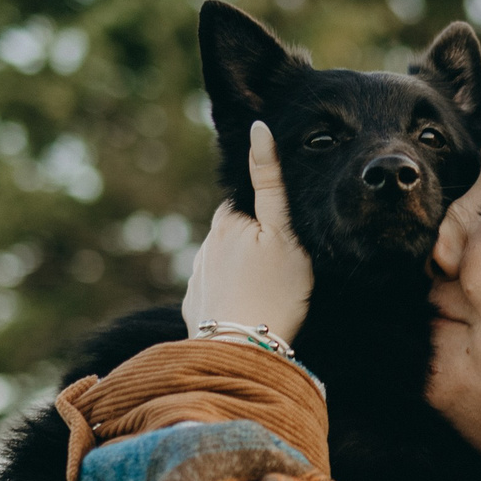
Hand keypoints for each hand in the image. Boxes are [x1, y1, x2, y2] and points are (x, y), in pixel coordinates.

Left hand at [182, 121, 312, 343]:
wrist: (243, 351)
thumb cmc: (275, 292)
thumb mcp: (285, 233)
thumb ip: (271, 183)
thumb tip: (258, 129)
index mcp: (228, 223)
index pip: (247, 204)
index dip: (268, 217)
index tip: (283, 237)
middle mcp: (205, 246)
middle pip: (235, 234)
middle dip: (253, 244)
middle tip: (281, 270)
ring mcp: (196, 278)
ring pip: (224, 264)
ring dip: (241, 272)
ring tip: (266, 296)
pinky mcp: (194, 308)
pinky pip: (215, 294)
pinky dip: (229, 298)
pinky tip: (248, 313)